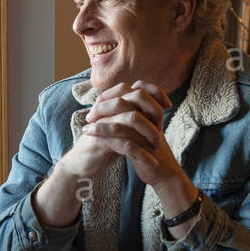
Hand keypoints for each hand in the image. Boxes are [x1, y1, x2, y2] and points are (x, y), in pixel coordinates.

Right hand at [33, 81, 177, 226]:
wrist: (81, 163)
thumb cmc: (103, 145)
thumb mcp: (121, 127)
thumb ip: (134, 116)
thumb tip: (156, 108)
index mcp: (114, 103)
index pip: (138, 87)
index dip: (155, 92)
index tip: (168, 105)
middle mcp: (108, 108)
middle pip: (136, 97)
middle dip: (154, 112)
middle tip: (162, 129)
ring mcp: (103, 122)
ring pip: (132, 119)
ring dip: (149, 134)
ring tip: (158, 147)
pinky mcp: (99, 140)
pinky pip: (125, 143)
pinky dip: (141, 154)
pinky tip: (152, 163)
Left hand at [79, 80, 195, 217]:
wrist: (162, 172)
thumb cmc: (148, 150)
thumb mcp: (139, 130)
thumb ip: (130, 115)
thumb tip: (111, 104)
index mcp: (150, 111)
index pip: (135, 90)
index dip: (113, 94)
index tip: (97, 104)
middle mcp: (152, 117)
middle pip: (130, 98)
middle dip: (105, 104)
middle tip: (90, 115)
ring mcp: (150, 131)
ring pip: (128, 117)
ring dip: (102, 121)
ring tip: (86, 128)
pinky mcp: (145, 148)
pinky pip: (124, 139)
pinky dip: (104, 136)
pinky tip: (91, 138)